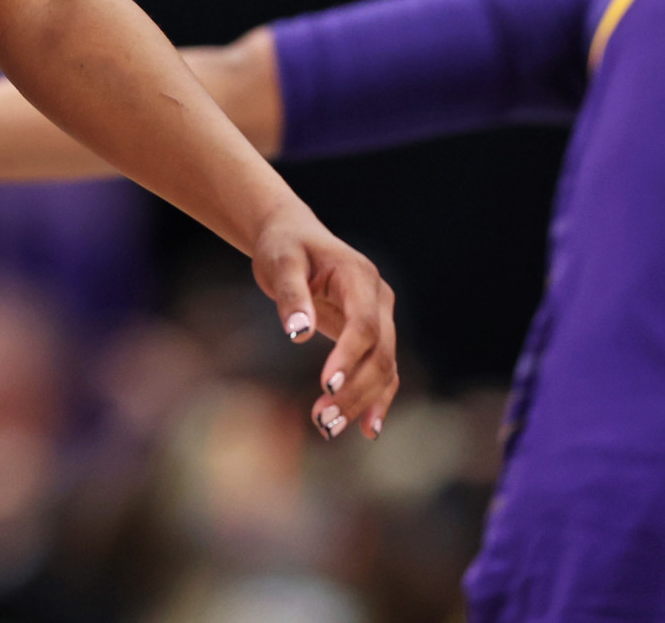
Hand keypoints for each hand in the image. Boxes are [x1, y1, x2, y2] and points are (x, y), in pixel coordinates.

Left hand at [251, 206, 399, 440]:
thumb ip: (291, 295)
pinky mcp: (372, 335)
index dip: (349, 357)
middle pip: (380, 352)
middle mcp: (378, 299)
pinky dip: (376, 399)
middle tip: (323, 420)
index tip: (326, 386)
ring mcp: (380, 318)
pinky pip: (382, 371)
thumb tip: (299, 334)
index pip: (364, 324)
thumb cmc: (284, 246)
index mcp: (360, 276)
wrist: (293, 236)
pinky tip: (364, 428)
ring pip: (384, 367)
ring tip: (329, 428)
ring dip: (362, 401)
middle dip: (355, 389)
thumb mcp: (280, 262)